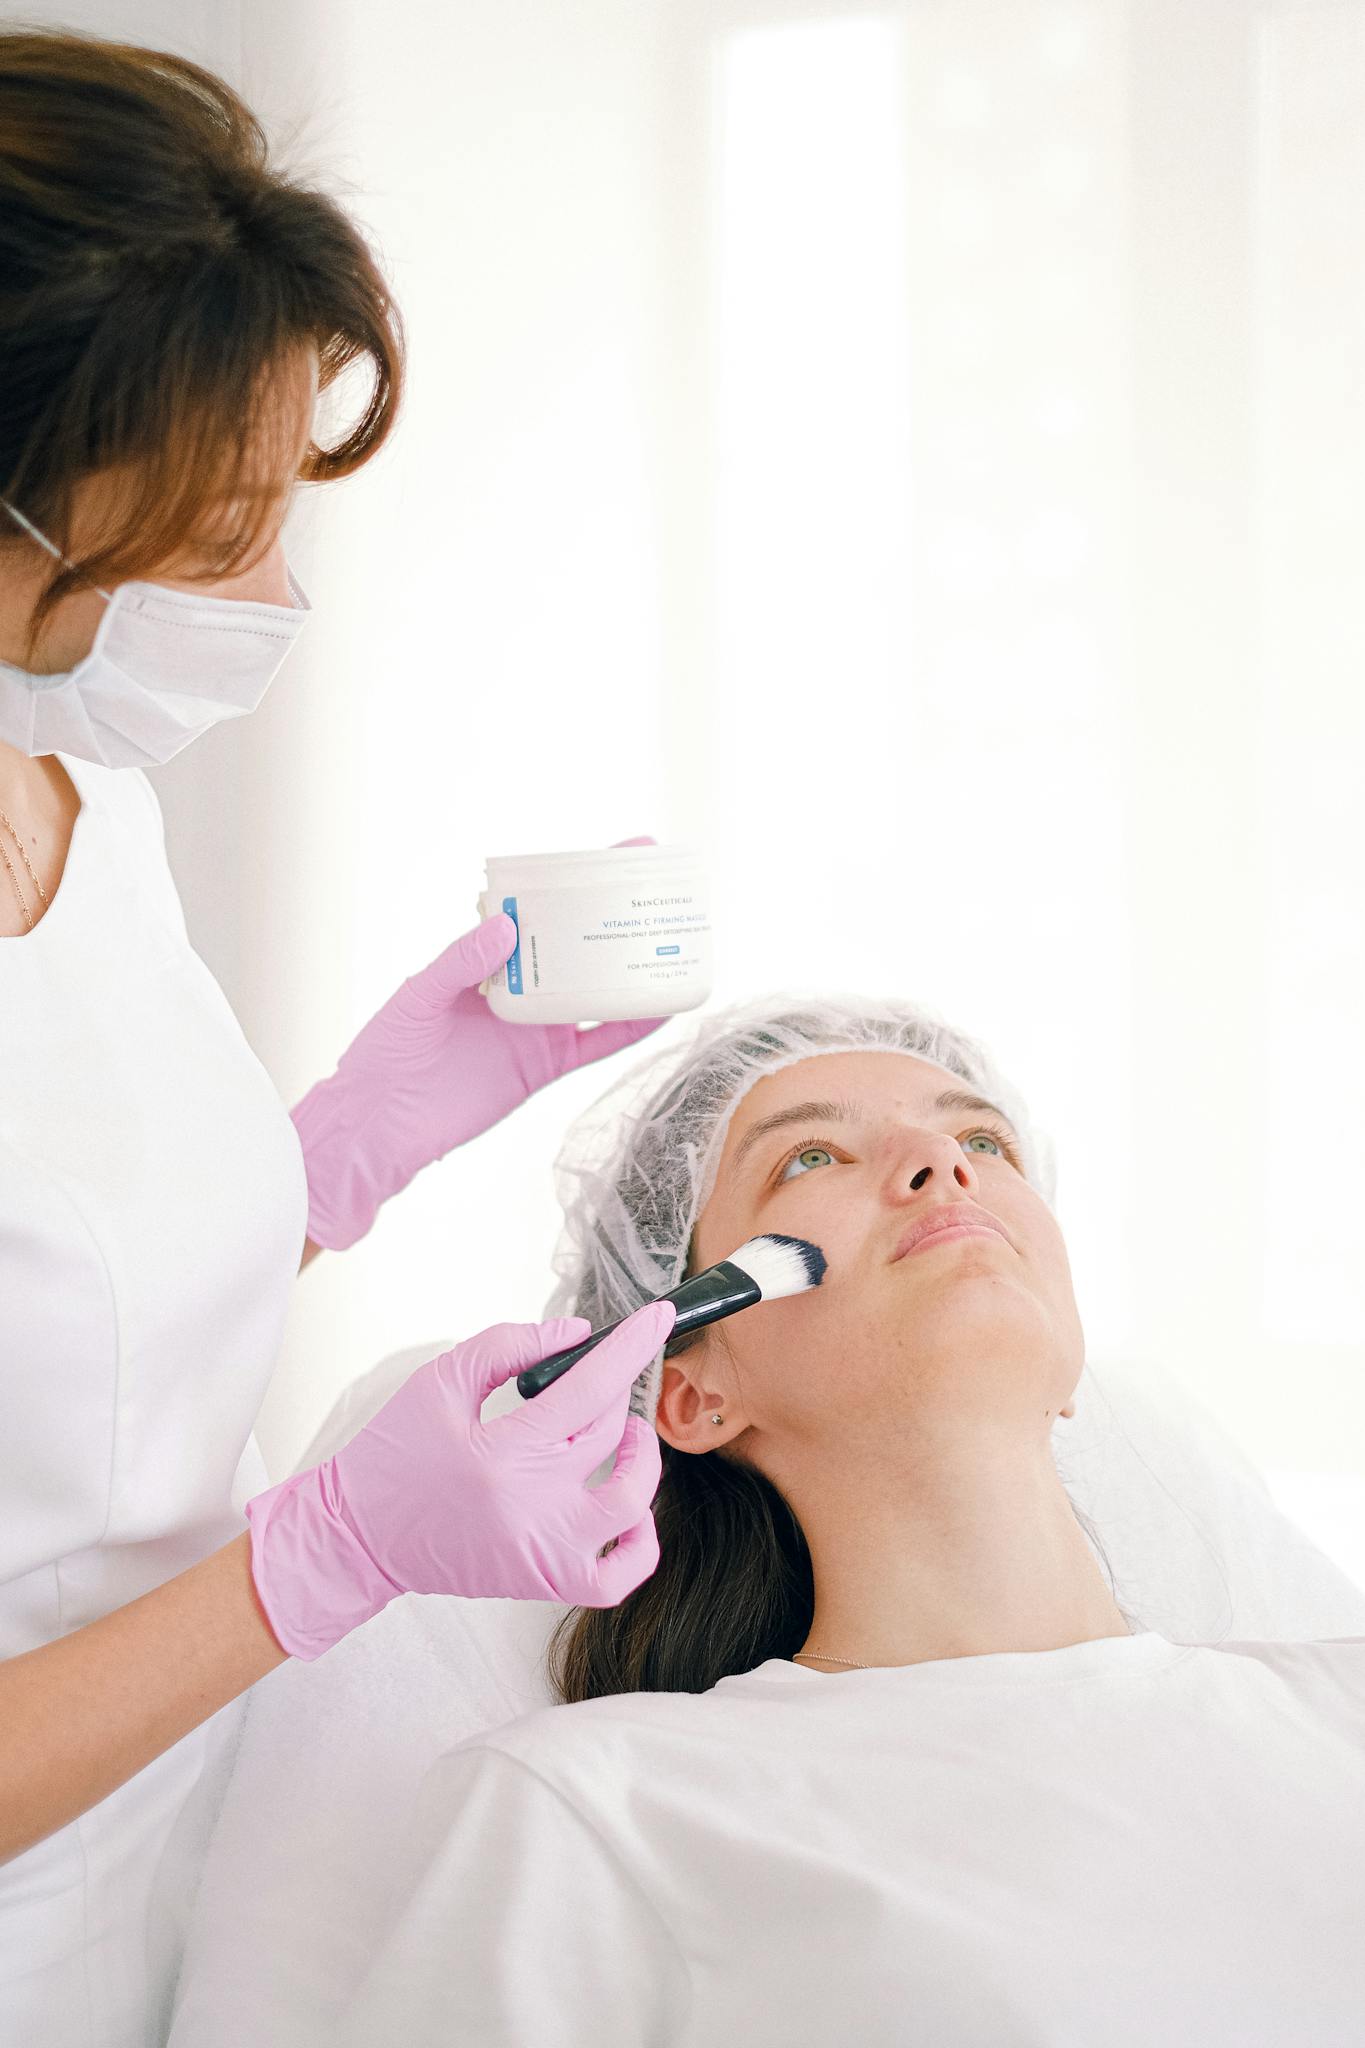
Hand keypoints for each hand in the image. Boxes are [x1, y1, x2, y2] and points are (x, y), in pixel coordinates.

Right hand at [245, 1302, 674, 1659]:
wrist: (356, 1537)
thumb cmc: (393, 1456)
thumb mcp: (439, 1381)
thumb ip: (508, 1346)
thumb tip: (576, 1333)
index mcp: (505, 1451)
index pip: (593, 1387)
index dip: (632, 1345)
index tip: (659, 1316)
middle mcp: (534, 1506)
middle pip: (612, 1435)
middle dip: (618, 1392)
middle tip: (601, 1378)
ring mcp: (546, 1552)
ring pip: (633, 1504)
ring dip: (644, 1460)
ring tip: (628, 1435)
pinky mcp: (546, 1584)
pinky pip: (620, 1575)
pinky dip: (641, 1541)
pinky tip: (629, 1509)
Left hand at [292, 876, 665, 1251]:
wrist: (383, 1126)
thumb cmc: (385, 1054)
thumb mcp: (417, 996)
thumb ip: (459, 961)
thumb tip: (505, 925)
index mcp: (483, 961)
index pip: (532, 913)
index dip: (567, 887)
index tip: (606, 859)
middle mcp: (515, 989)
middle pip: (572, 947)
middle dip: (609, 919)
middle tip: (650, 890)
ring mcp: (533, 1028)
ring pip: (592, 992)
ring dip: (628, 971)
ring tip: (666, 943)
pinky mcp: (544, 1067)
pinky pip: (595, 1044)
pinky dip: (628, 1028)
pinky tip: (659, 1010)